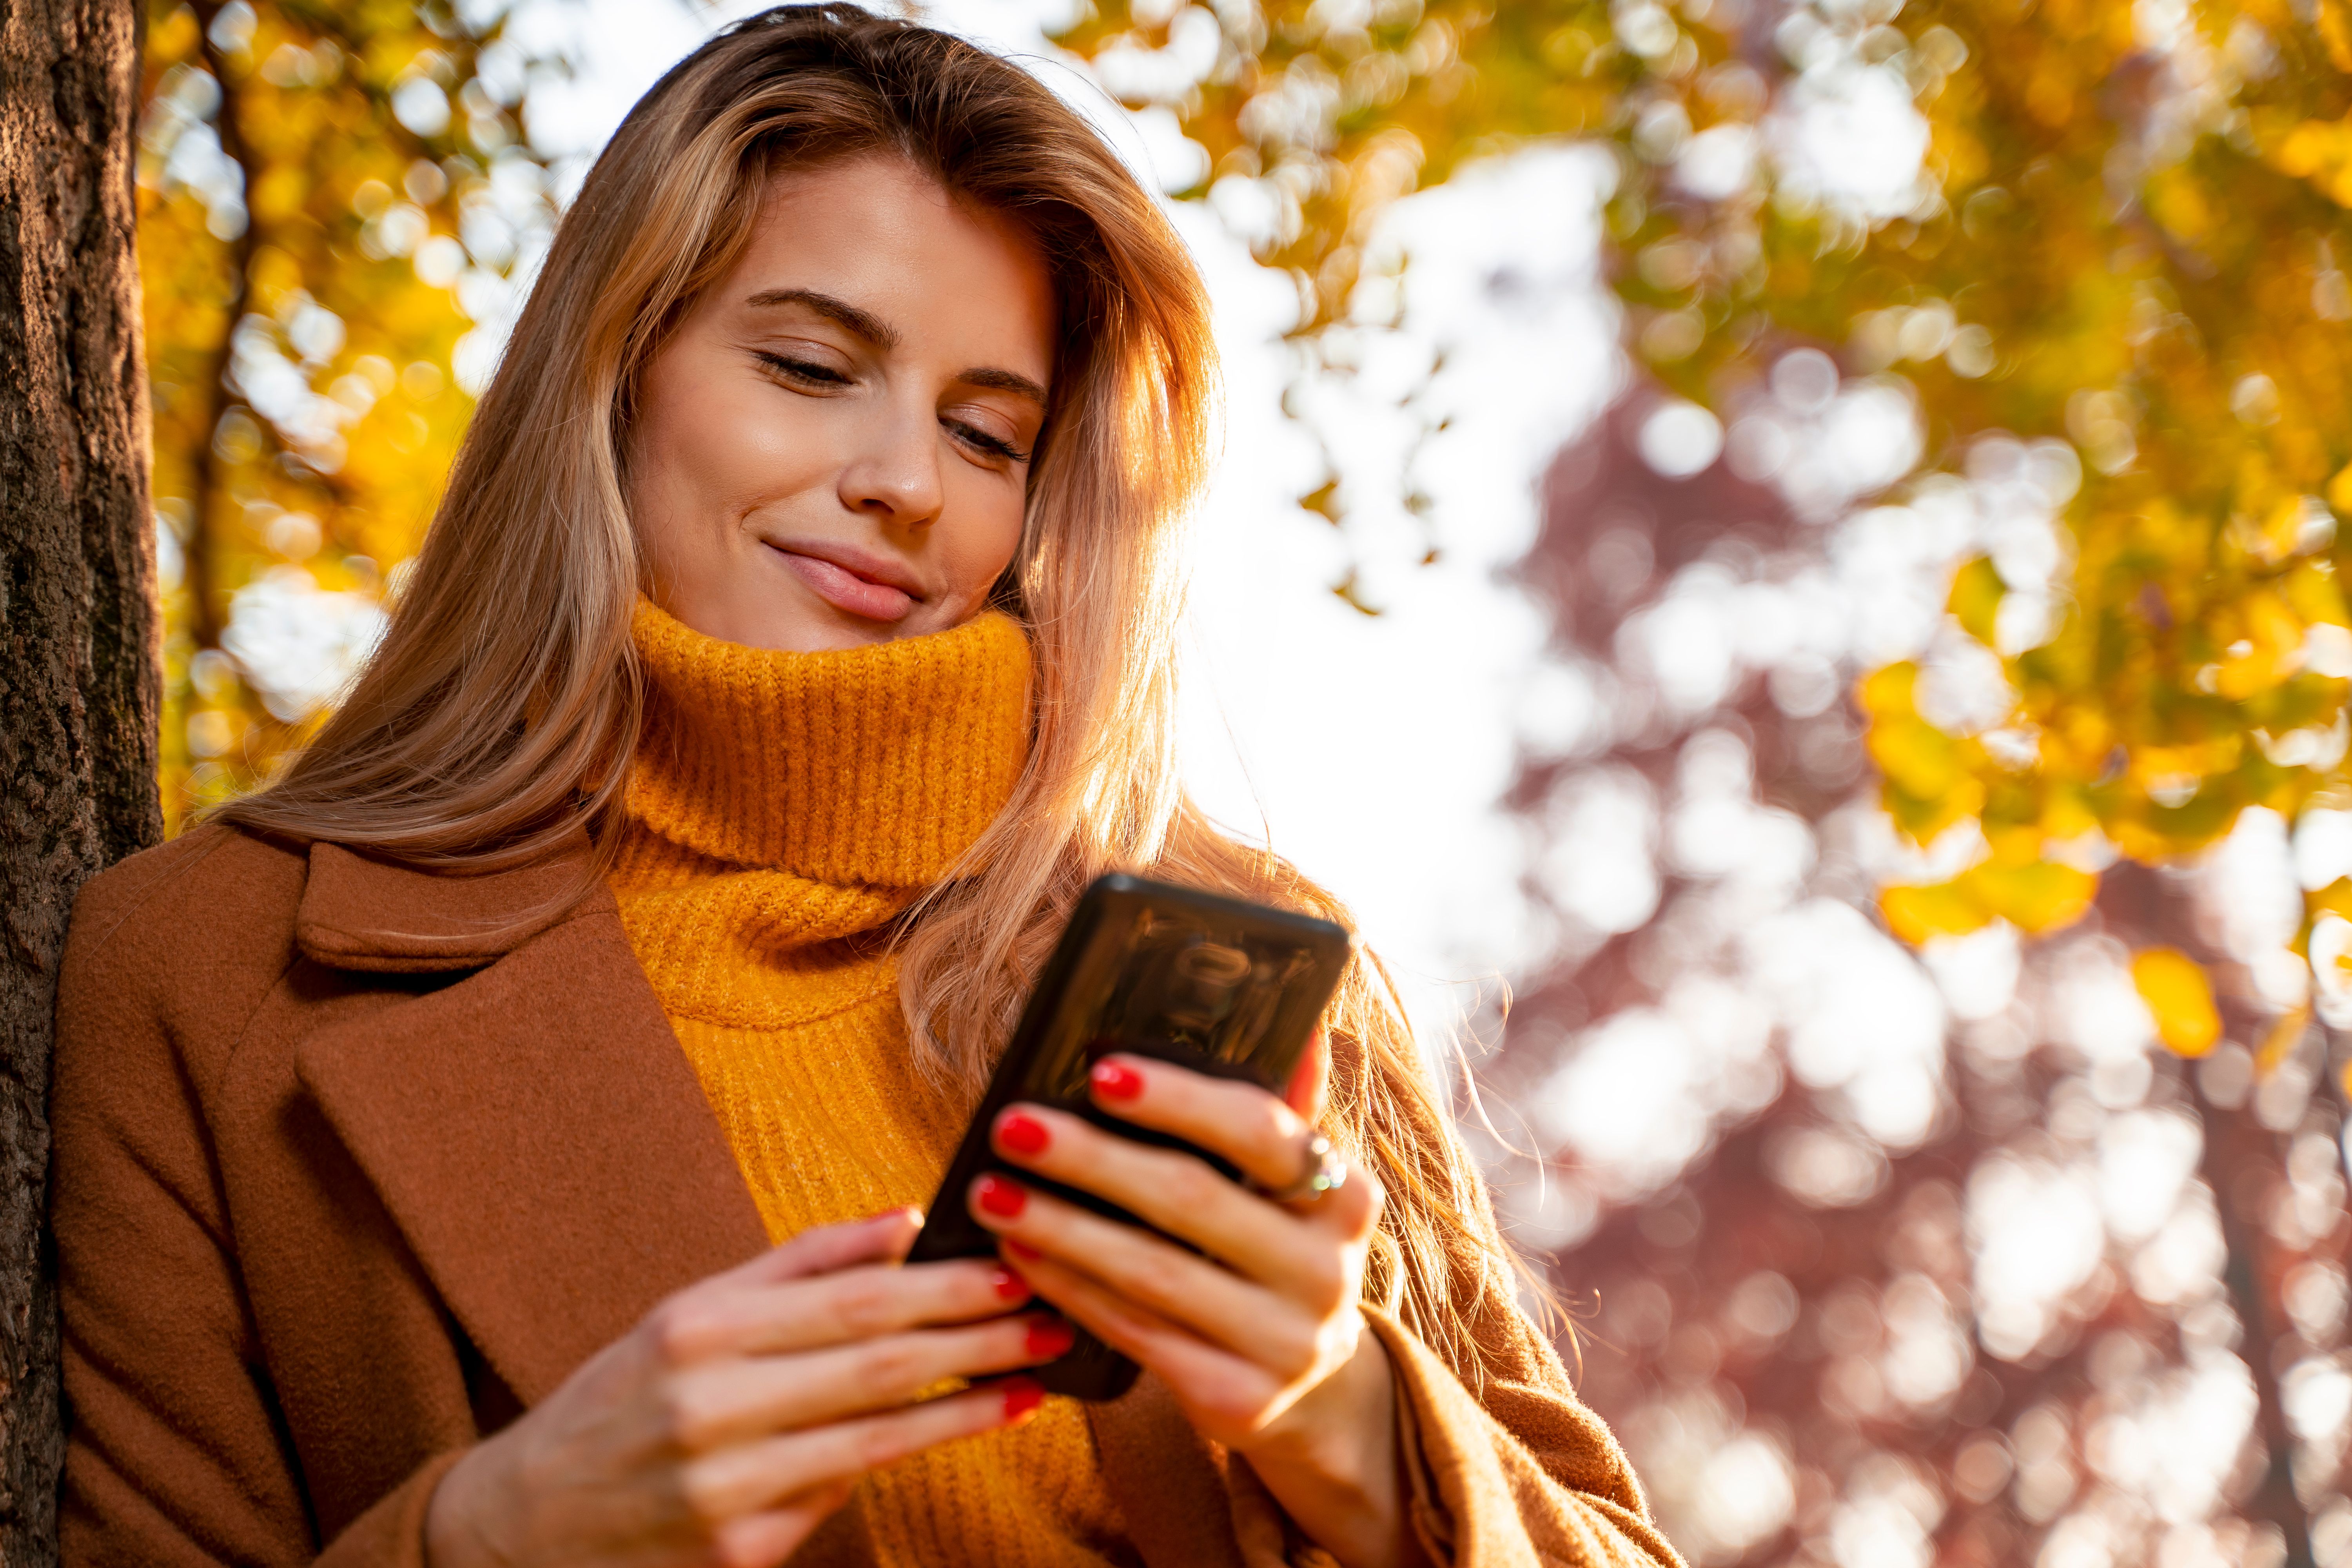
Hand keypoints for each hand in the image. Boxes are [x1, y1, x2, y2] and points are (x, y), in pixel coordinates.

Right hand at [424, 1209, 1069, 1567]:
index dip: (944, 1289)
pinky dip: (903, 1461)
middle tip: (1052, 1321)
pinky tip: (959, 1430)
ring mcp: (725, 1488)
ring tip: (1032, 1382)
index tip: (1013, 1270)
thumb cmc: (621, 1401)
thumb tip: (904, 1221)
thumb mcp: (689, 1312)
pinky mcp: (737, 1554)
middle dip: (977, 1343)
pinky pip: (837, 1497)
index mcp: (699, 1331)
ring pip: (875, 1441)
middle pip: (876, 1368)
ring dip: (966, 1409)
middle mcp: (710, 1407)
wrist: (524, 1526)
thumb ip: (799, 1266)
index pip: (851, 1302)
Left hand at [968, 1040, 1426, 1567]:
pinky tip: (1019, 1256)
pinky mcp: (1239, 1401)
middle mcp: (1328, 1272)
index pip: (1260, 1130)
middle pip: (1193, 1199)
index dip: (1180, 1100)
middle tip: (1012, 1128)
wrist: (1309, 1391)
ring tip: (990, 1193)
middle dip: (1091, 1159)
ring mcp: (1287, 1343)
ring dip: (1060, 1227)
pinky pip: (1137, 1334)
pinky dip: (1070, 1290)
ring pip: (1154, 1272)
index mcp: (1345, 1199)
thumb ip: (1288, 1114)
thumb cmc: (1274, 1258)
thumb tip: (1305, 1022)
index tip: (1098, 1071)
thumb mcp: (1294, 1194)